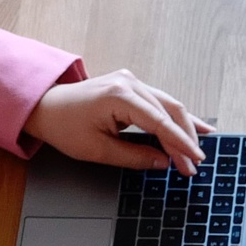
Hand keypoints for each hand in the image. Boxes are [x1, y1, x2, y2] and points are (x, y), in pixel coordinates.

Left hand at [27, 70, 208, 174]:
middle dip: (185, 139)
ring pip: (169, 104)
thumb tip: (163, 162)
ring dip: (184, 128)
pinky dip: (175, 117)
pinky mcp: (131, 85)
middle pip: (170, 110)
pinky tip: (195, 125)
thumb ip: (134, 157)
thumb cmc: (64, 127)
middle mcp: (129, 83)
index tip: (194, 162)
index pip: (160, 122)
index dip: (180, 144)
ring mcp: (131, 81)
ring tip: (200, 147)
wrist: (45, 107)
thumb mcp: (97, 150)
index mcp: (119, 96)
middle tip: (194, 165)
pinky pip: (159, 102)